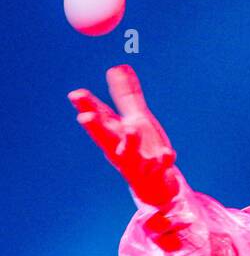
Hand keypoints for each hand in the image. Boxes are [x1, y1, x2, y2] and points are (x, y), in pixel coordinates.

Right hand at [68, 65, 180, 218]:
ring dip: (130, 142)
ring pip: (130, 155)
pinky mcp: (157, 174)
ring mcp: (138, 164)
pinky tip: (167, 153)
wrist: (156, 188)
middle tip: (84, 117)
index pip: (99, 118)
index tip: (75, 95)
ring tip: (132, 128)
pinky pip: (160, 168)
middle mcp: (121, 150)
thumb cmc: (142, 150)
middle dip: (95, 127)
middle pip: (105, 138)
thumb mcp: (135, 118)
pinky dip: (163, 161)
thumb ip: (126, 95)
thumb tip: (117, 67)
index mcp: (115, 135)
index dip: (87, 107)